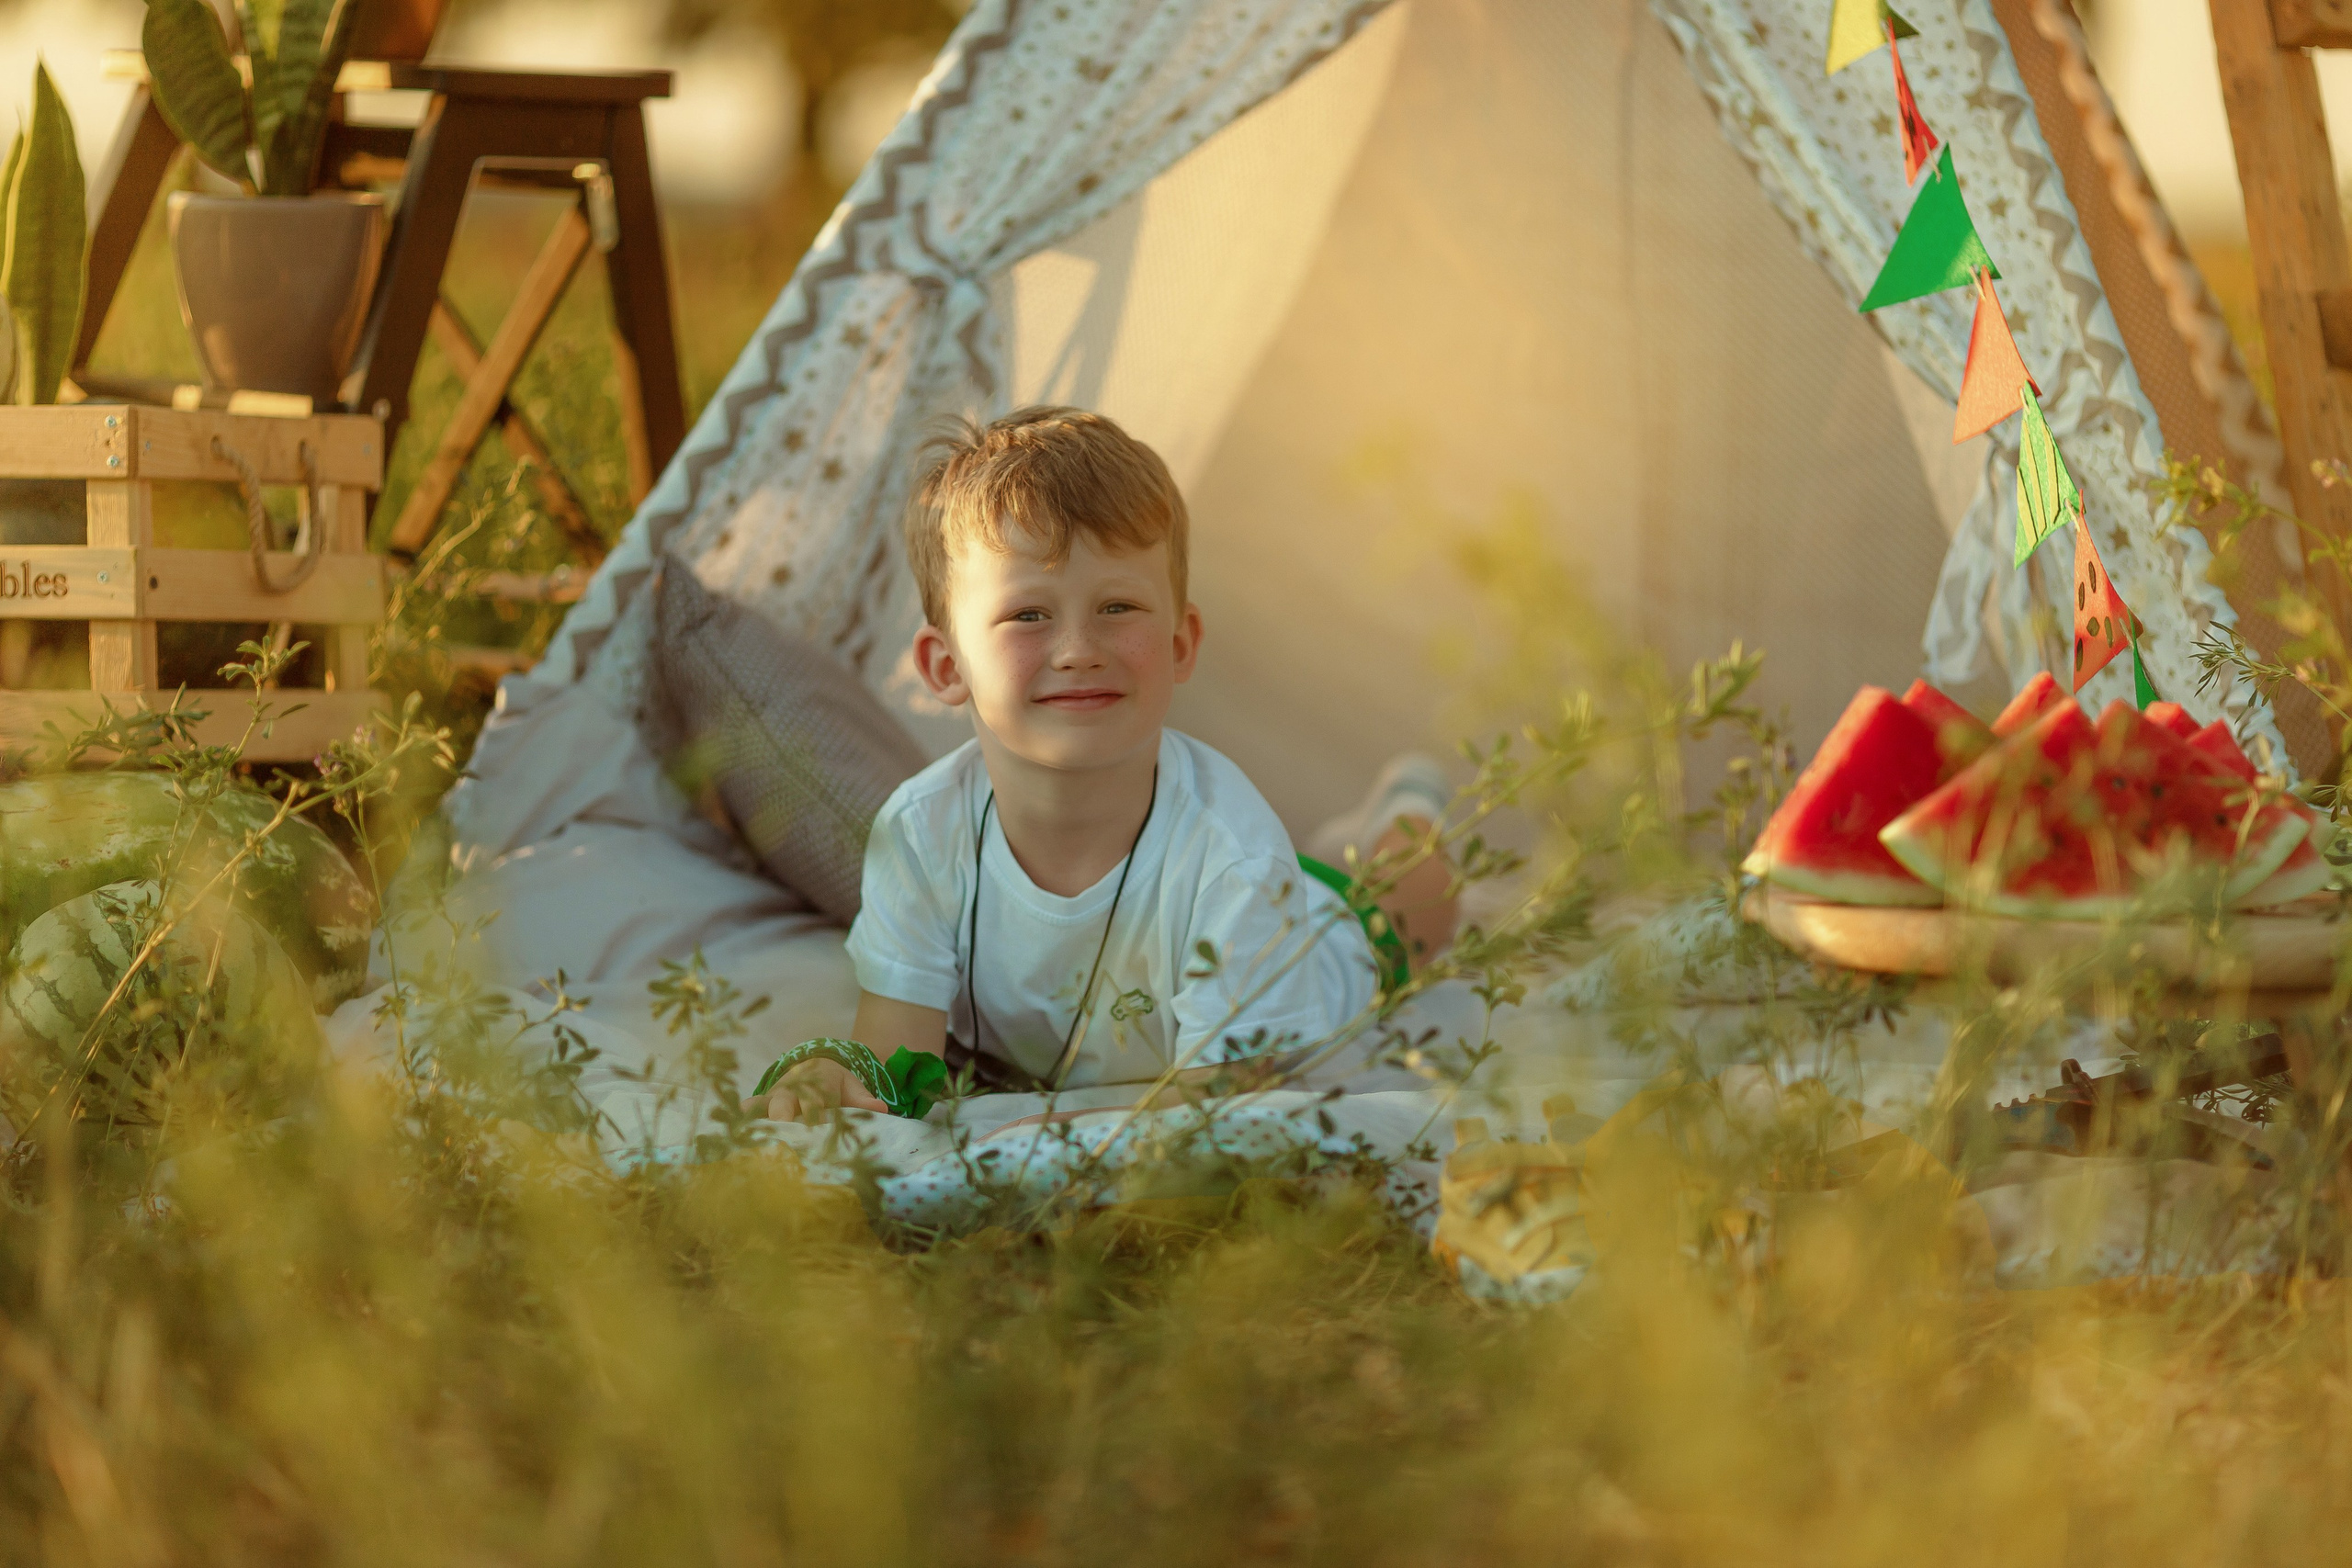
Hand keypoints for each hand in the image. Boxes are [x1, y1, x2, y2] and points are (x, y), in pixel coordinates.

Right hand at [743, 1058, 886, 1123]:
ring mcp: (776, 1095)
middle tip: (781, 1135)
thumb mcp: (851, 1088)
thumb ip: (863, 1100)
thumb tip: (882, 1110)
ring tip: (752, 1133)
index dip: (815, 1111)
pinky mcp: (763, 1104)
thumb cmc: (835, 1086)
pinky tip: (734, 1123)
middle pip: (787, 1101)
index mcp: (819, 1082)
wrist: (814, 1068)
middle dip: (784, 1115)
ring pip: (766, 1105)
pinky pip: (751, 1108)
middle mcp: (795, 1087)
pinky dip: (744, 1115)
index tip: (815, 1125)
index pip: (817, 1098)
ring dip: (760, 1118)